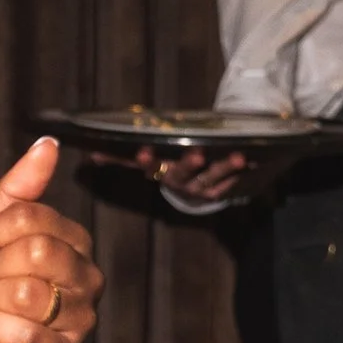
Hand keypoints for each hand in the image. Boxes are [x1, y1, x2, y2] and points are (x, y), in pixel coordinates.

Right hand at [84, 144, 255, 205]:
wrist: (188, 189)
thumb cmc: (164, 166)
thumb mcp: (142, 162)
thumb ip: (118, 159)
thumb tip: (91, 155)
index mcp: (157, 173)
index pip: (147, 167)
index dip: (146, 160)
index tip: (144, 150)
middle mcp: (177, 183)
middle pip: (181, 174)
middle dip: (189, 164)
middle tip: (197, 153)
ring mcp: (198, 188)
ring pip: (210, 178)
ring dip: (224, 168)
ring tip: (238, 156)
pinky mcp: (216, 192)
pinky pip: (228, 184)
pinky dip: (239, 174)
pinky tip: (251, 164)